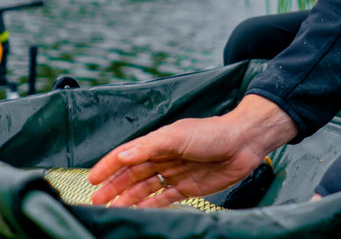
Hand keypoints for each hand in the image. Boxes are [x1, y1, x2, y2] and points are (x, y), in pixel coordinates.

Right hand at [88, 94, 297, 207]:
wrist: (243, 143)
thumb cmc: (212, 133)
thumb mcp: (178, 135)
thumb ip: (150, 146)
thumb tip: (123, 155)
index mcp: (161, 140)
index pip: (129, 153)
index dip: (110, 165)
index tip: (91, 179)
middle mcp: (166, 156)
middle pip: (134, 173)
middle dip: (114, 186)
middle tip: (97, 201)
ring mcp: (176, 171)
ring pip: (145, 188)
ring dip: (129, 198)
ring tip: (112, 210)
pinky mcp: (188, 187)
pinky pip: (163, 198)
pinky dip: (149, 206)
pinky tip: (137, 213)